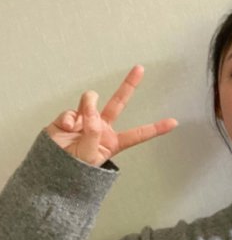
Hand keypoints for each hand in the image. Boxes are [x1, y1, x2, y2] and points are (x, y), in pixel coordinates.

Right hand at [44, 65, 178, 166]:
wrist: (49, 170)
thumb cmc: (73, 169)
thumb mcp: (89, 154)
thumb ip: (93, 130)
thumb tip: (91, 108)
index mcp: (112, 142)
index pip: (138, 134)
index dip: (156, 128)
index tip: (174, 122)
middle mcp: (101, 128)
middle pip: (118, 103)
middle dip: (129, 85)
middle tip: (140, 69)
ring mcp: (85, 120)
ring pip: (91, 101)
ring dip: (87, 107)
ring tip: (78, 125)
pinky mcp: (69, 116)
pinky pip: (71, 110)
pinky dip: (67, 119)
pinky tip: (65, 128)